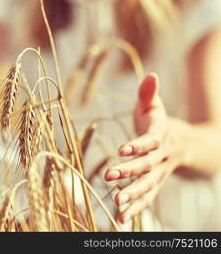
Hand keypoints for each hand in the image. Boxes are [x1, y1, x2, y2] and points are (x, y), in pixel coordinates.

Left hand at [104, 73, 183, 222]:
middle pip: (147, 165)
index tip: (122, 149)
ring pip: (149, 185)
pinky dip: (136, 208)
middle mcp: (161, 156)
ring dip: (133, 194)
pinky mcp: (155, 183)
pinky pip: (147, 198)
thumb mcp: (155, 106)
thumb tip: (151, 74)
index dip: (138, 145)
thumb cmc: (160, 122)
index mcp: (161, 134)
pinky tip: (121, 218)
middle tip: (110, 176)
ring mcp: (160, 172)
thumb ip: (149, 93)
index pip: (150, 140)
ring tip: (116, 203)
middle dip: (130, 171)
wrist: (184, 144)